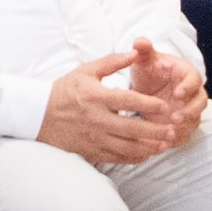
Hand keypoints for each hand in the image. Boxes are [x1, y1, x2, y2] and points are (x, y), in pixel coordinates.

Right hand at [39, 48, 174, 164]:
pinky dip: (134, 157)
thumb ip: (112, 61)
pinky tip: (146, 153)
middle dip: (156, 130)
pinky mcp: (91, 151)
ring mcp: (94, 138)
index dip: (148, 104)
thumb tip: (135, 53)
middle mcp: (97, 119)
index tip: (164, 106)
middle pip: (132, 128)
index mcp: (97, 97)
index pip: (128, 100)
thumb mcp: (86, 71)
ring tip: (165, 144)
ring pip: (127, 146)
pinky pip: (117, 158)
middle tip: (173, 130)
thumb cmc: (64, 90)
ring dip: (149, 147)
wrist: (39, 116)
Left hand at [123, 39, 209, 151]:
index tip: (178, 93)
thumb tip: (139, 41)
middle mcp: (193, 94)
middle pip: (201, 103)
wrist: (149, 89)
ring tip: (170, 133)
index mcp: (187, 75)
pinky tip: (164, 145)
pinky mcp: (183, 126)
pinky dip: (177, 140)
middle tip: (175, 117)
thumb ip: (144, 51)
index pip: (195, 80)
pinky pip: (185, 135)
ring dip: (184, 128)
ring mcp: (190, 111)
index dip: (188, 87)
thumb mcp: (146, 61)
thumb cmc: (151, 72)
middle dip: (190, 111)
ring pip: (194, 121)